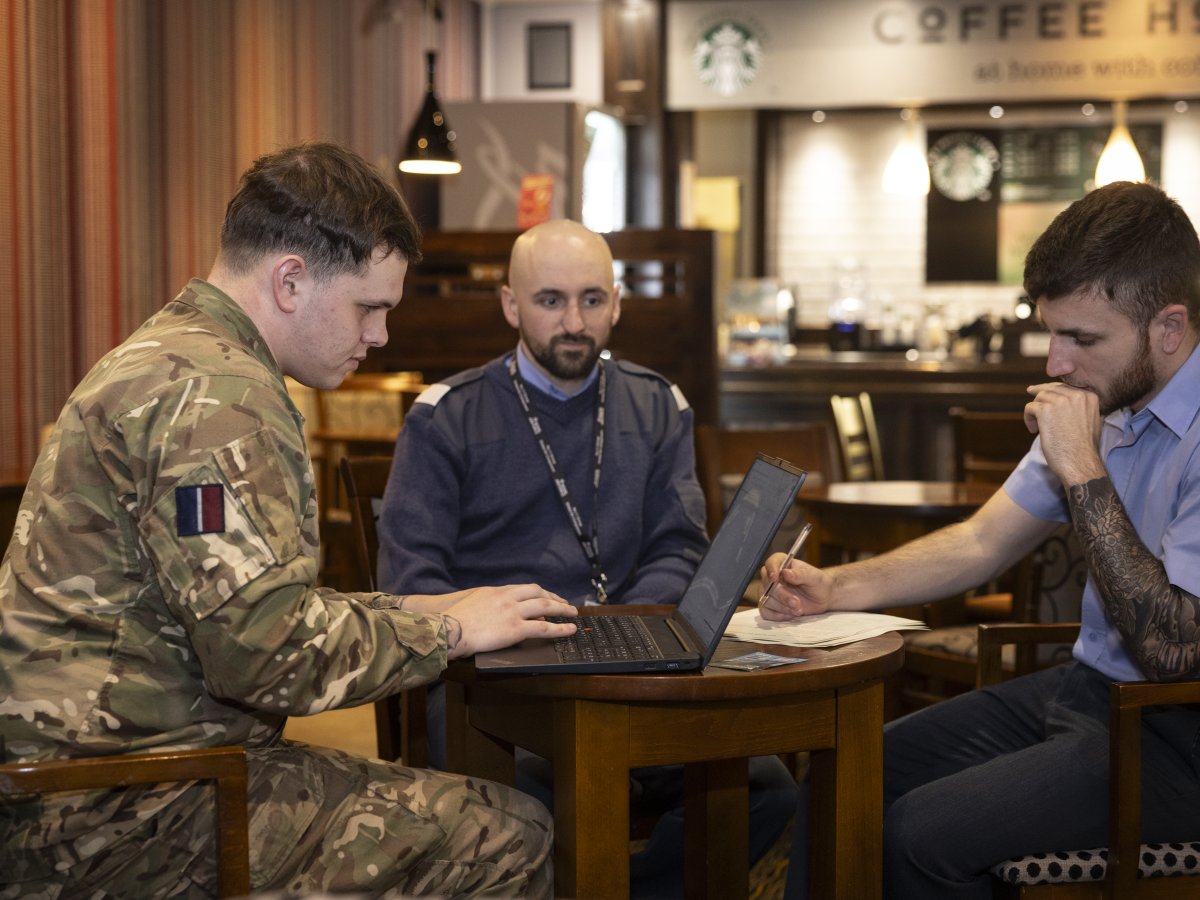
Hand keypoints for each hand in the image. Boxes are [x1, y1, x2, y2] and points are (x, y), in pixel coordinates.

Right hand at [441, 584, 577, 658]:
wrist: (448, 628)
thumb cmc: (455, 619)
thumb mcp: (473, 601)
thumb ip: (489, 602)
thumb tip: (499, 609)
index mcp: (497, 591)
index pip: (524, 588)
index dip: (539, 593)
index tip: (547, 596)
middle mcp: (508, 598)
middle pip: (538, 592)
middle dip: (554, 597)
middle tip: (565, 604)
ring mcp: (513, 612)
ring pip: (545, 606)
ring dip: (562, 609)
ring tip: (573, 613)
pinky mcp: (515, 629)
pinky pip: (543, 627)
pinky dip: (560, 628)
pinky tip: (570, 629)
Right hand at [756, 552, 832, 620]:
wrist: (824, 598)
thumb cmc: (819, 583)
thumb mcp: (814, 577)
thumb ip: (800, 574)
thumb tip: (785, 573)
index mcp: (784, 564)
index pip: (771, 563)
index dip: (771, 569)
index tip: (775, 578)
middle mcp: (774, 578)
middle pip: (767, 584)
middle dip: (782, 596)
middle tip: (796, 602)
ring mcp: (771, 592)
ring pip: (766, 600)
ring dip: (783, 607)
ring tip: (798, 609)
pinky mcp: (772, 606)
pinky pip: (766, 612)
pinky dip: (777, 616)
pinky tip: (790, 614)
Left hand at [1024, 382, 1105, 484]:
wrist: (1080, 462)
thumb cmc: (1083, 447)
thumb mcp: (1090, 420)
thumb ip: (1078, 407)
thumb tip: (1061, 397)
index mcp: (1089, 396)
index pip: (1066, 386)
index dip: (1053, 389)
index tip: (1042, 390)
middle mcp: (1077, 395)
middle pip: (1051, 389)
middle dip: (1040, 393)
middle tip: (1030, 392)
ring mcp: (1060, 401)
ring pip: (1039, 397)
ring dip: (1035, 411)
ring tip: (1037, 427)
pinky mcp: (1045, 410)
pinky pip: (1030, 407)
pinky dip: (1028, 418)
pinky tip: (1034, 431)